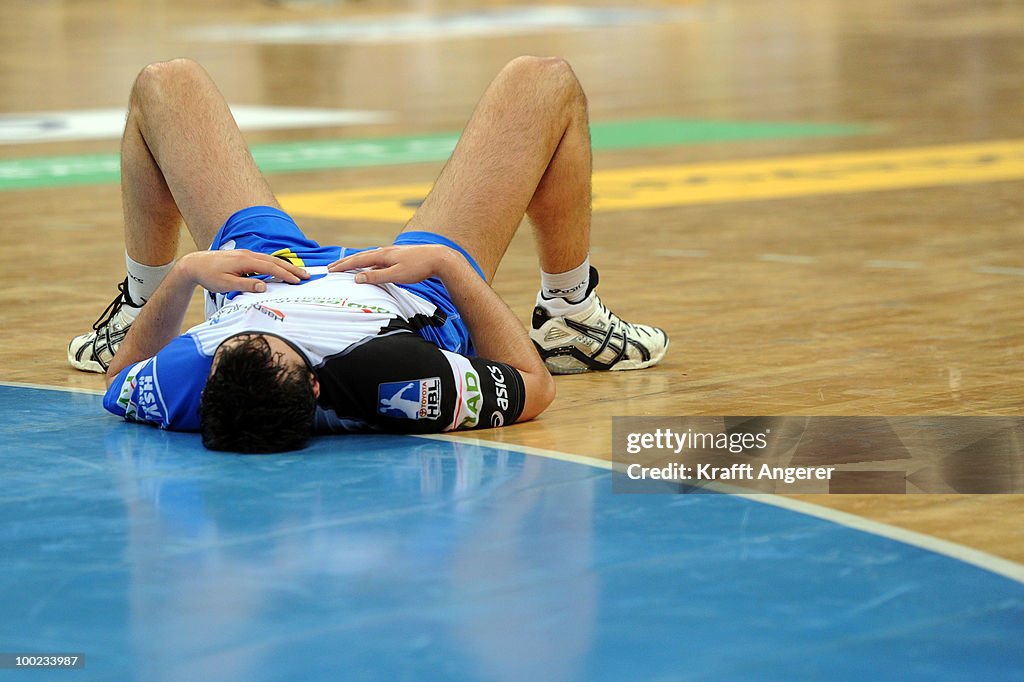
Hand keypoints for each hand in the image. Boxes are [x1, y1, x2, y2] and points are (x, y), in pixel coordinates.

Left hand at [179, 250, 308, 292]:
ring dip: (286, 266)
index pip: (271, 267)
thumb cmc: (209, 275)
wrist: (195, 264)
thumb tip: (264, 286)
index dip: (286, 274)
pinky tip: (281, 269)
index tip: (298, 281)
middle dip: (292, 268)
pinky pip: (264, 260)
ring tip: (298, 273)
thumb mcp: (226, 284)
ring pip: (271, 259)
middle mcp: (249, 255)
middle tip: (307, 276)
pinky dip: (276, 264)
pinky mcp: (244, 257)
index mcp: (246, 261)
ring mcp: (247, 254)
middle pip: (275, 261)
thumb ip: (246, 285)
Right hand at [327, 245, 457, 284]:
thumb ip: (377, 277)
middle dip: (346, 262)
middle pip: (361, 257)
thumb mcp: (396, 275)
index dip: (343, 266)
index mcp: (383, 255)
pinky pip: (378, 260)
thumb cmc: (419, 268)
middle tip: (332, 267)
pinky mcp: (399, 257)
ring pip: (369, 258)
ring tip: (346, 266)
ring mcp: (392, 253)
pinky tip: (370, 268)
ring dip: (356, 262)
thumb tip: (357, 278)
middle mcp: (385, 252)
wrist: (439, 258)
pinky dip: (369, 264)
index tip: (330, 270)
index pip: (358, 261)